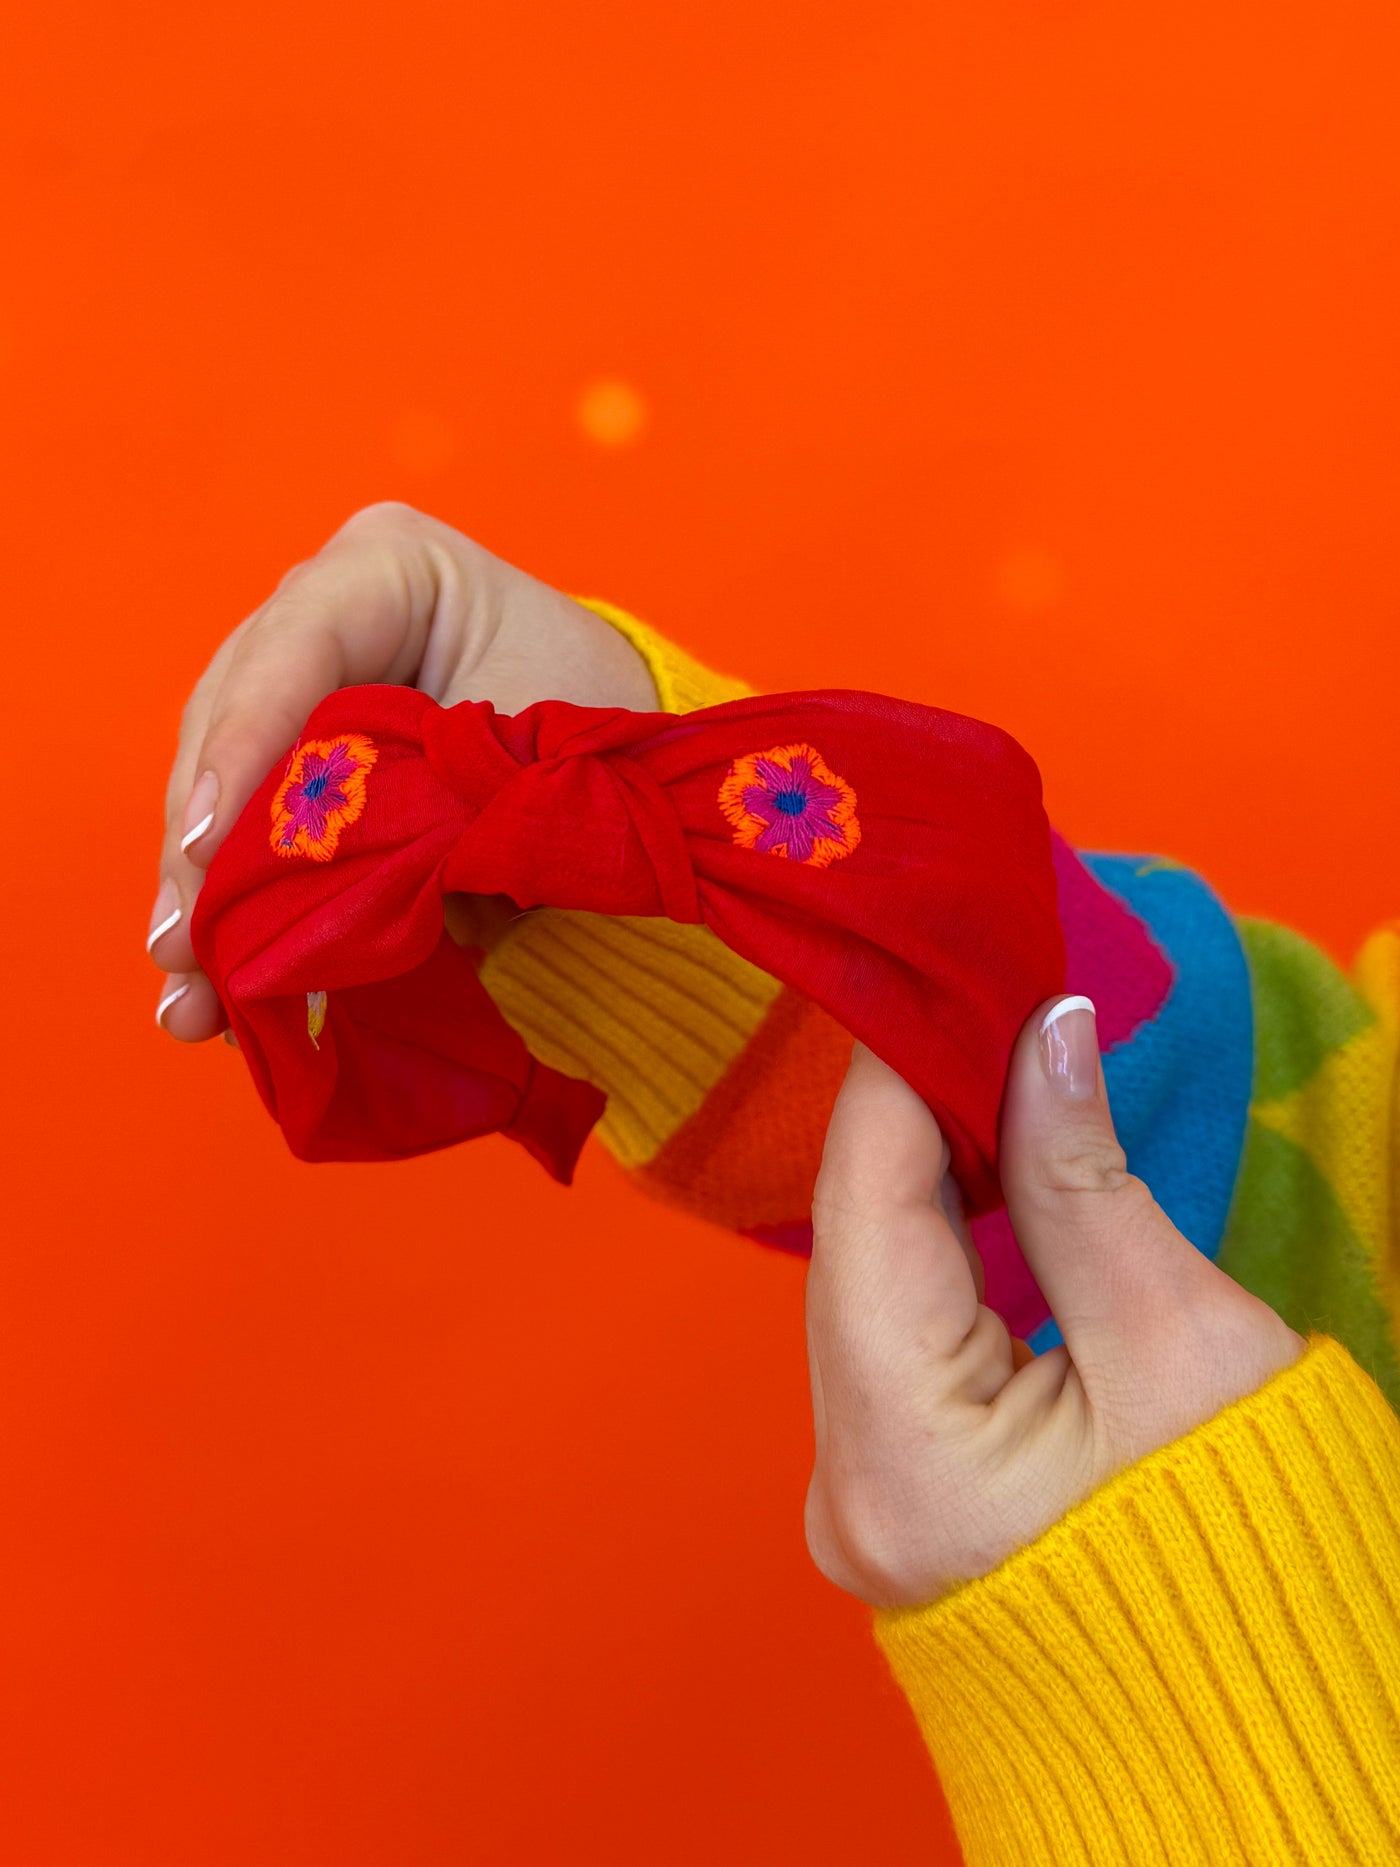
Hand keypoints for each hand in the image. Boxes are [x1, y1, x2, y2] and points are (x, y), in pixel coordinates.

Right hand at [146, 503, 656, 1039]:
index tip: (208, 847)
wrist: (633, 760)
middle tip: (183, 946)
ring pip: (221, 785)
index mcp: (391, 565)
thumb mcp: (535, 757)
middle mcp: (322, 611)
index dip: (245, 745)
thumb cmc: (601, 734)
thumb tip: (329, 905)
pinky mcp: (297, 757)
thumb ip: (437, 804)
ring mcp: (298, 681)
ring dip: (201, 896)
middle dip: (203, 847)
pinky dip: (236, 907)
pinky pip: (248, 829)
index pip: (299, 643)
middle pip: (232, 720)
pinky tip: (209, 988)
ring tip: (188, 999)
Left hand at [803, 996, 1304, 1607]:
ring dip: (922, 1179)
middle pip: (853, 1249)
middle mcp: (846, 1487)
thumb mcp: (1182, 1347)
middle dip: (913, 1119)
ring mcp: (860, 1496)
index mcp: (906, 1461)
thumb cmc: (1251, 1551)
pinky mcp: (894, 1489)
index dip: (900, 1076)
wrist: (1255, 1715)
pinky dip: (932, 1251)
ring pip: (865, 1287)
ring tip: (988, 1072)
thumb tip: (1042, 1029)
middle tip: (981, 1007)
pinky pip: (888, 1335)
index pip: (865, 1208)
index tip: (946, 978)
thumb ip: (1083, 1180)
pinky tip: (973, 1179)